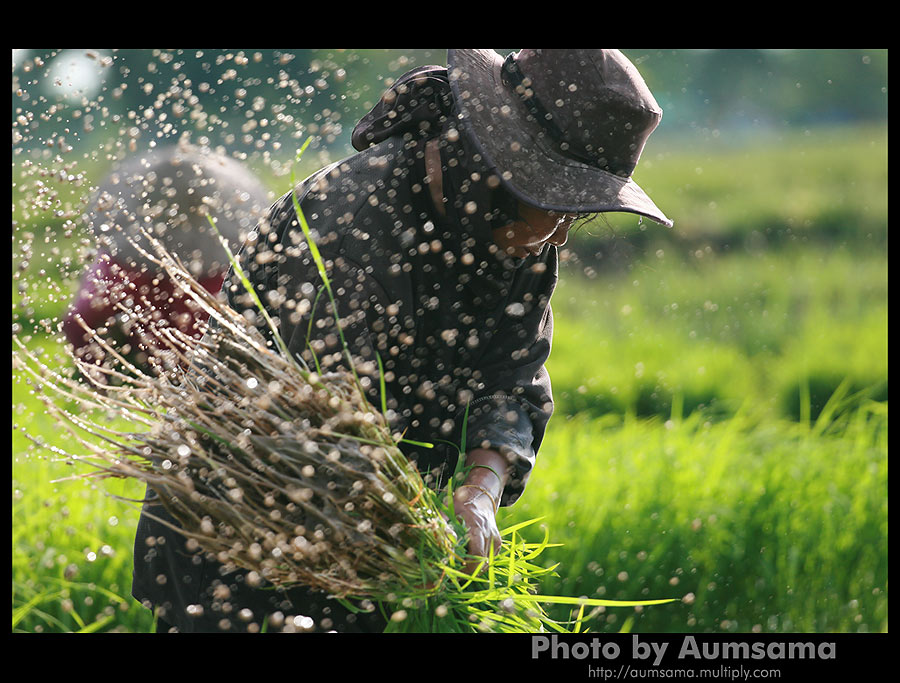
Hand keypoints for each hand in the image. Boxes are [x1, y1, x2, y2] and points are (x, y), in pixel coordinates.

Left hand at [452, 448, 509, 574]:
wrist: (481, 497)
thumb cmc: (462, 504)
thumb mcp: (449, 509)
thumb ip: (442, 524)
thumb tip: (433, 538)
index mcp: (477, 527)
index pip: (476, 554)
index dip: (466, 567)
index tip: (452, 572)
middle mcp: (489, 535)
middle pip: (482, 562)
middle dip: (468, 572)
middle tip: (452, 575)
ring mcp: (495, 540)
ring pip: (486, 563)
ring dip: (473, 569)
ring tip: (458, 569)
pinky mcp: (497, 544)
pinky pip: (489, 559)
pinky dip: (479, 564)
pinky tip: (467, 561)